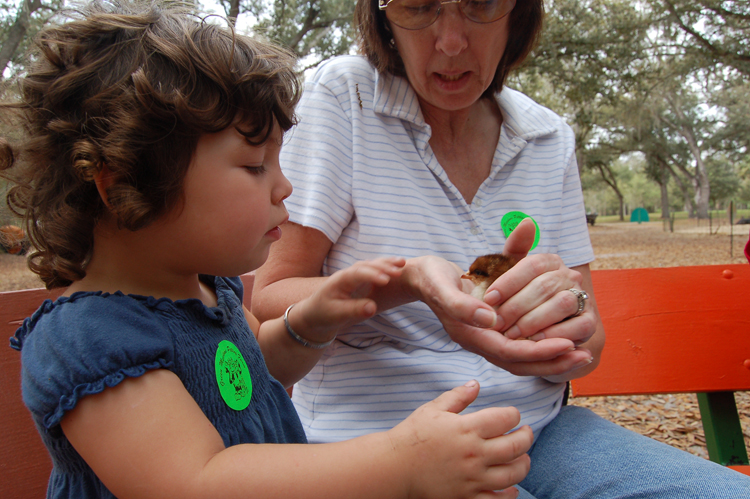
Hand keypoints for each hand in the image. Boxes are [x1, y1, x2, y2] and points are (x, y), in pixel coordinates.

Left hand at [290, 257, 405, 342]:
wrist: (315, 313)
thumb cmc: (324, 314)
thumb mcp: (337, 315)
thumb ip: (354, 310)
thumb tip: (372, 308)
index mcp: (341, 280)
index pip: (358, 273)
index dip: (372, 275)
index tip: (387, 280)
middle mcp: (349, 273)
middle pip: (368, 265)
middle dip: (383, 266)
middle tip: (400, 270)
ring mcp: (356, 275)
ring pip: (373, 265)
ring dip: (387, 264)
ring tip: (403, 263)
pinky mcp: (362, 280)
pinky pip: (376, 271)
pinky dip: (387, 268)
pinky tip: (400, 267)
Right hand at [388, 381, 531, 498]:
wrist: (394, 467)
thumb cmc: (412, 436)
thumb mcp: (433, 409)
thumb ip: (458, 396)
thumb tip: (476, 384)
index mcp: (467, 428)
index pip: (505, 419)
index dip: (514, 414)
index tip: (513, 415)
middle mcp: (474, 453)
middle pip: (516, 446)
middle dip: (526, 437)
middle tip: (526, 432)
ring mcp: (472, 477)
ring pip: (512, 473)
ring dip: (524, 464)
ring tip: (524, 457)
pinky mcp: (467, 496)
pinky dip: (510, 494)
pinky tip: (512, 487)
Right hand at [400, 220, 599, 378]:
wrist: (422, 277)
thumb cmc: (431, 276)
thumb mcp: (441, 284)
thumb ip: (461, 303)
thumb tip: (490, 318)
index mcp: (467, 334)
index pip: (508, 352)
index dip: (538, 350)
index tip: (566, 345)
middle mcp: (479, 341)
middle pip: (520, 363)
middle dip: (553, 361)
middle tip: (585, 355)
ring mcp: (486, 338)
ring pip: (524, 358)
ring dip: (553, 357)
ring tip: (583, 353)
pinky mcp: (493, 331)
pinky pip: (522, 345)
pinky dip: (544, 345)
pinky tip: (566, 339)